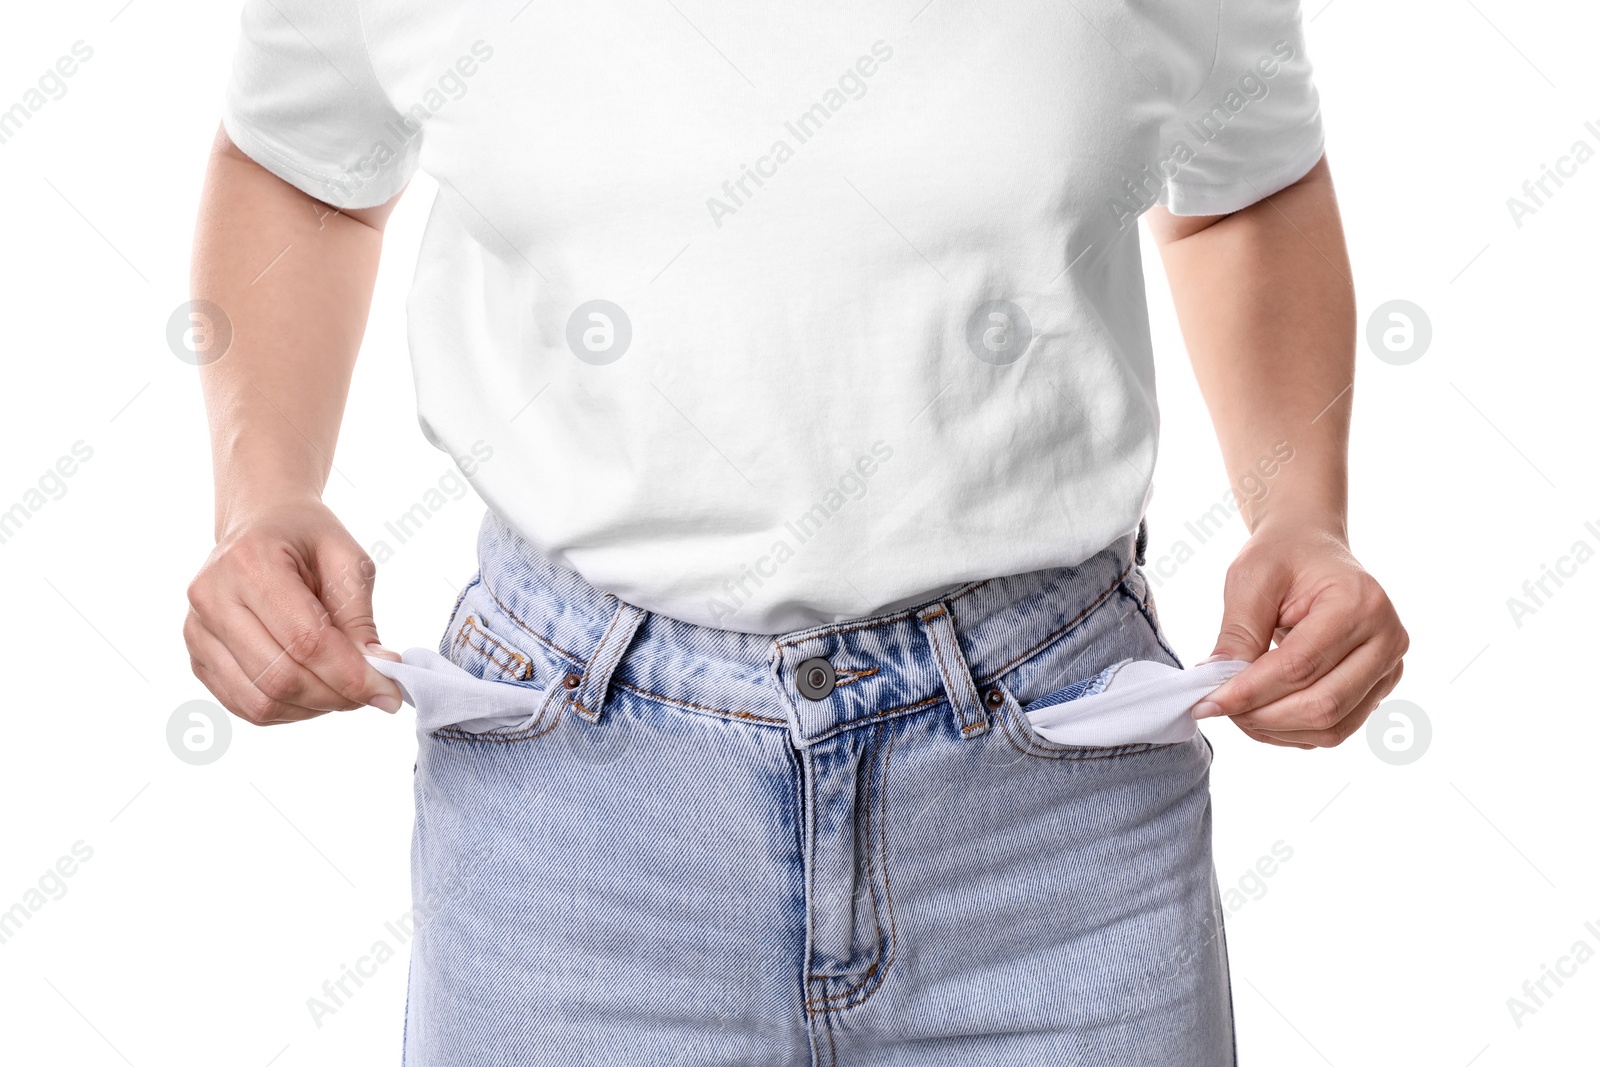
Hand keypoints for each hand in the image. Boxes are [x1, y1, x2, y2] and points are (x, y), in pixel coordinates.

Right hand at [184, 497, 403, 724]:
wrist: (260, 523)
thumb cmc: (307, 538)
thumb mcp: (349, 560)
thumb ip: (361, 619)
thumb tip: (380, 672)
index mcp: (250, 563)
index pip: (305, 641)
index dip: (351, 676)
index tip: (389, 692)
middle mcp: (212, 597)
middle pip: (281, 677)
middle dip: (337, 696)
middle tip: (374, 694)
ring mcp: (197, 631)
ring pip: (261, 702)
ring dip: (315, 709)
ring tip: (345, 690)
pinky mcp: (197, 657)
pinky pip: (245, 706)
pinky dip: (289, 711)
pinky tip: (314, 692)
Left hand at [1190, 516, 1407, 748]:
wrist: (1312, 550)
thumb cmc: (1283, 557)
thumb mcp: (1251, 578)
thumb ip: (1238, 633)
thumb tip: (1218, 687)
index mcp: (1359, 602)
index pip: (1300, 665)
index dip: (1249, 691)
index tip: (1205, 701)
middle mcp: (1387, 639)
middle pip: (1322, 704)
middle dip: (1260, 715)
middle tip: (1217, 706)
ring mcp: (1388, 668)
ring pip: (1331, 727)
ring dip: (1274, 729)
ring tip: (1236, 708)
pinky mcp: (1377, 689)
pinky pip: (1335, 729)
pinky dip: (1291, 732)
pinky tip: (1260, 713)